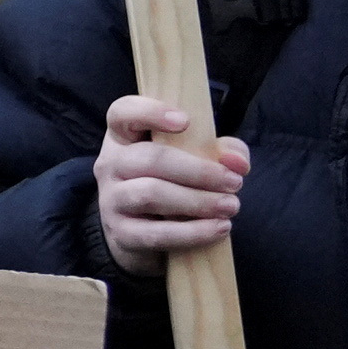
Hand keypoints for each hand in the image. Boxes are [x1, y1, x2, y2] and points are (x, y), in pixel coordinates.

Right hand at [94, 95, 243, 276]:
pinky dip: (192, 232)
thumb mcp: (195, 161)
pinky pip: (156, 233)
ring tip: (231, 206)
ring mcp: (111, 200)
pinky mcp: (121, 234)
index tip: (185, 121)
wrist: (143, 236)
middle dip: (199, 171)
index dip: (149, 112)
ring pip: (151, 194)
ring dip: (198, 201)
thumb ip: (222, 152)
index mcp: (124, 139)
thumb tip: (237, 162)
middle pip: (149, 158)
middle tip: (235, 182)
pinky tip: (219, 228)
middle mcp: (110, 165)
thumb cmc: (174, 187)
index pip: (122, 113)